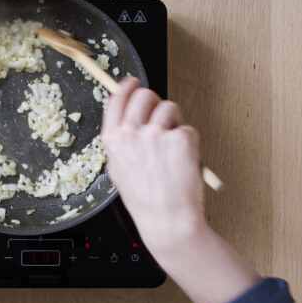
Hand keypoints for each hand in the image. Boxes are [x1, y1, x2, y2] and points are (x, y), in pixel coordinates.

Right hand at [101, 77, 259, 302]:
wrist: (167, 219)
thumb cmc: (145, 199)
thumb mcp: (119, 168)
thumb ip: (121, 140)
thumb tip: (129, 116)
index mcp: (113, 139)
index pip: (117, 99)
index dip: (127, 87)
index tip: (134, 83)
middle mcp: (131, 133)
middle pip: (145, 95)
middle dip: (155, 103)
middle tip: (161, 121)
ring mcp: (156, 134)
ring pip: (169, 107)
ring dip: (174, 122)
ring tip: (172, 150)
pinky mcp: (180, 138)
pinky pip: (187, 127)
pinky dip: (189, 141)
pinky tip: (182, 161)